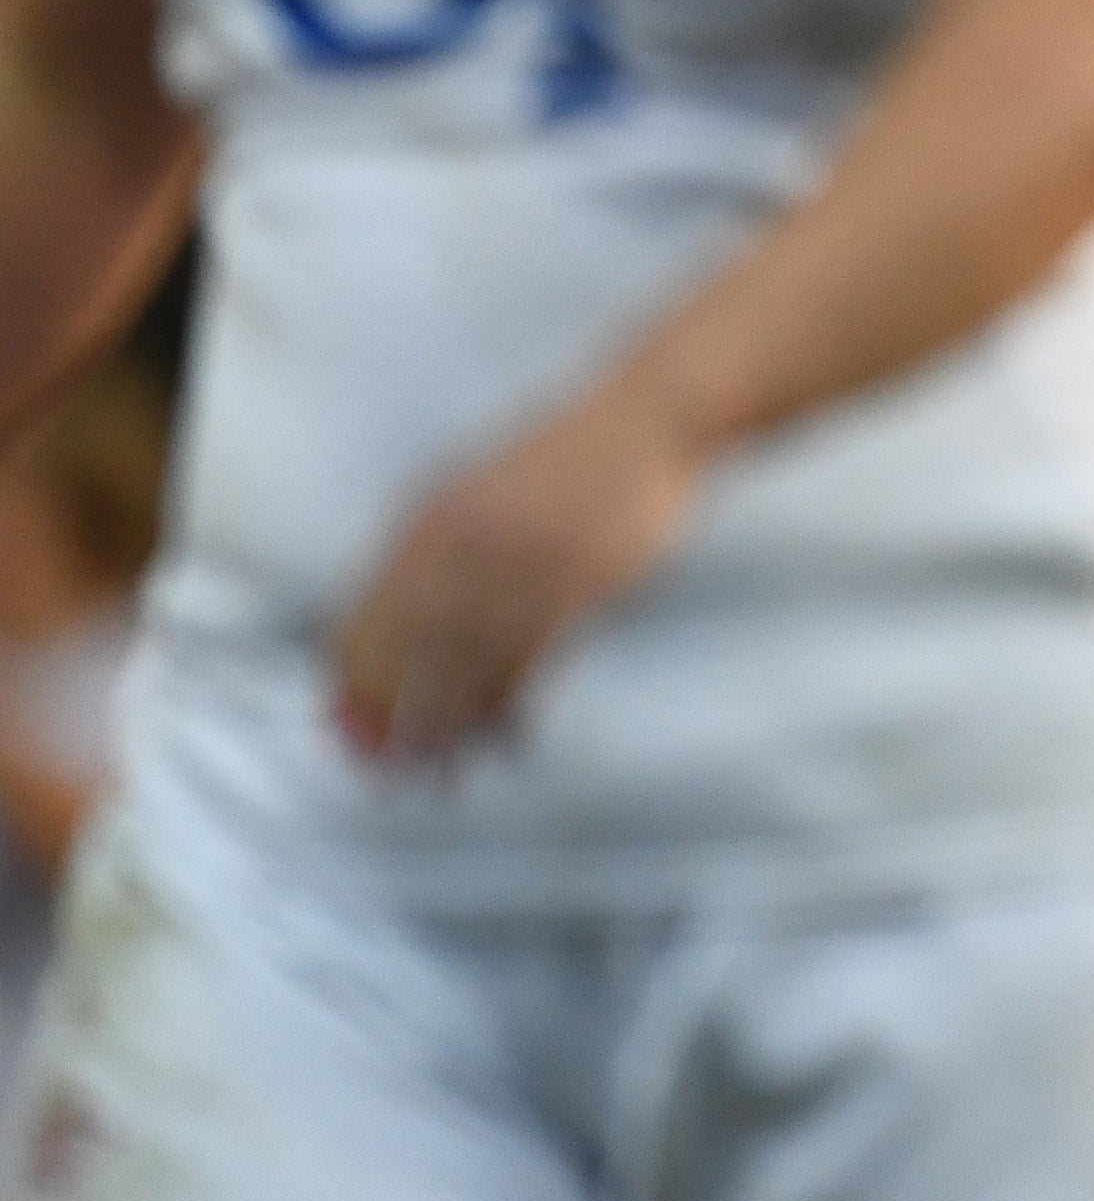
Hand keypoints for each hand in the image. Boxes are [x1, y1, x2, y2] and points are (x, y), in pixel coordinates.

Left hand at [331, 378, 704, 760]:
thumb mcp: (475, 487)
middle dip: (390, 720)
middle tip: (383, 773)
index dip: (352, 682)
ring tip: (436, 777)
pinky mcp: (576, 582)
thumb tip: (388, 618)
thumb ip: (431, 547)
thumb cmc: (562, 459)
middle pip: (409, 653)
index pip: (369, 617)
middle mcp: (465, 544)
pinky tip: (503, 739)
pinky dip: (510, 706)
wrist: (645, 422)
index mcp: (429, 519)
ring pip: (467, 666)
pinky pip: (529, 660)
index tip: (343, 729)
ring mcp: (521, 563)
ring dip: (447, 730)